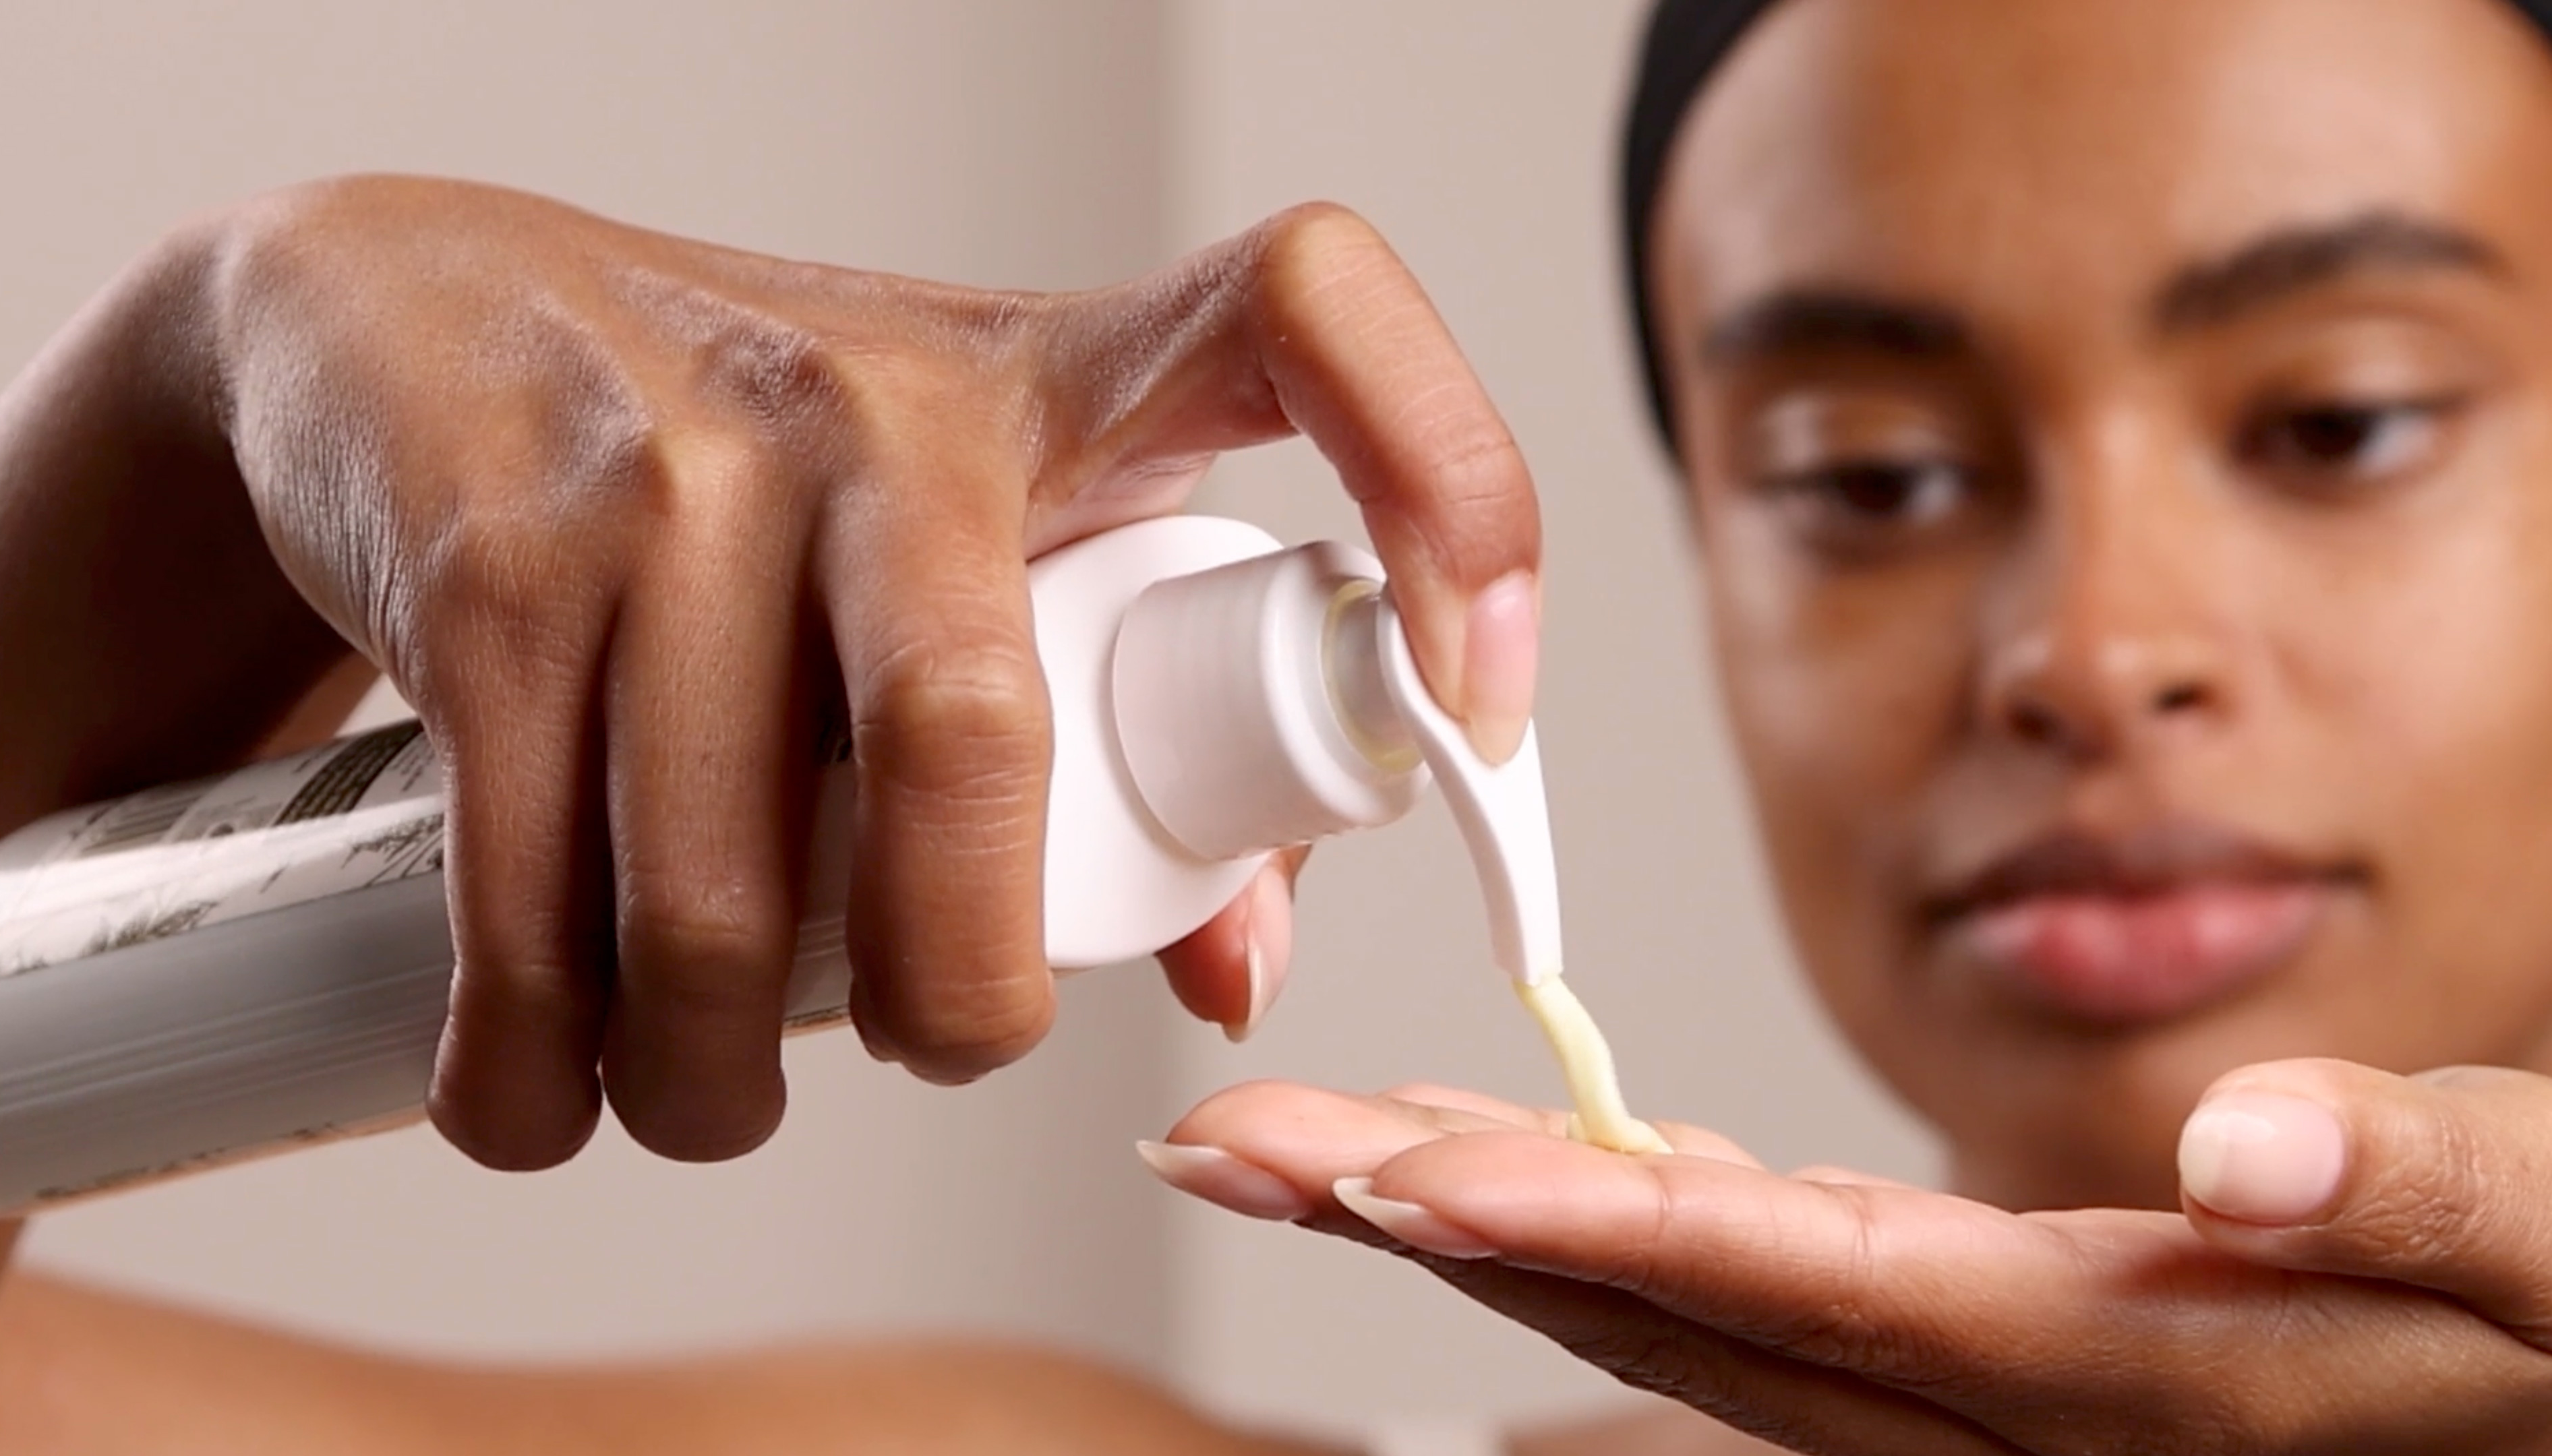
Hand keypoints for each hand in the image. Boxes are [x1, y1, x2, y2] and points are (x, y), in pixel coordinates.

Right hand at [18, 174, 1536, 1170]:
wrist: (416, 316)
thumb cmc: (756, 468)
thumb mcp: (977, 538)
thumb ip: (1138, 733)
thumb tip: (1234, 963)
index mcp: (1057, 378)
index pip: (1308, 316)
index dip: (1447, 485)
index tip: (1474, 694)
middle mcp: (879, 401)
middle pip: (973, 732)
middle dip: (963, 988)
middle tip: (945, 1047)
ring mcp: (665, 470)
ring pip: (729, 878)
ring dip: (717, 1072)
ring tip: (707, 1096)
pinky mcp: (487, 559)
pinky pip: (527, 889)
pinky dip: (541, 1059)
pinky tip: (549, 1084)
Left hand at [1151, 1066, 2551, 1453]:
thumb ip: (2433, 1193)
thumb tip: (2257, 1138)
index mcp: (2132, 1373)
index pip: (1820, 1297)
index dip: (1602, 1233)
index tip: (1403, 1179)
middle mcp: (2017, 1411)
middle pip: (1676, 1320)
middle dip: (1438, 1238)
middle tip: (1232, 1151)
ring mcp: (1986, 1395)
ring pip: (1687, 1317)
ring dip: (1485, 1230)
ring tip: (1309, 1148)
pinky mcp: (1991, 1350)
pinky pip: (1767, 1299)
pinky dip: (1622, 1226)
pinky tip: (1522, 1172)